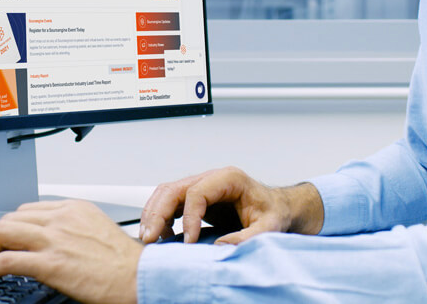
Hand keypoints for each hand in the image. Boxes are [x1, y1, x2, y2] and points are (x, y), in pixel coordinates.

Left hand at [0, 200, 141, 303]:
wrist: (139, 278)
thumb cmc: (125, 262)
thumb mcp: (98, 230)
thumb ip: (74, 229)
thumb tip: (56, 241)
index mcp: (74, 208)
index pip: (30, 209)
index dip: (13, 224)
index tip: (7, 236)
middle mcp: (61, 218)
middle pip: (12, 217)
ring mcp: (54, 239)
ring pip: (3, 232)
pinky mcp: (49, 264)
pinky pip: (5, 261)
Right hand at [138, 166, 323, 245]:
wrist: (278, 207)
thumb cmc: (274, 212)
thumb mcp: (269, 226)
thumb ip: (249, 236)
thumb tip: (221, 247)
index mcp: (229, 178)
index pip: (197, 192)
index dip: (189, 217)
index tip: (189, 241)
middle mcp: (211, 179)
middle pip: (174, 189)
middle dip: (158, 213)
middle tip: (150, 237)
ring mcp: (202, 186)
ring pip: (167, 193)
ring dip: (154, 214)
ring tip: (148, 237)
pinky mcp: (196, 198)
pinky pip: (171, 203)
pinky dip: (160, 217)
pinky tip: (161, 235)